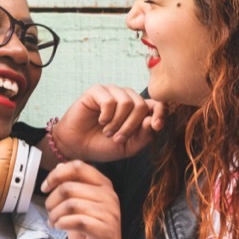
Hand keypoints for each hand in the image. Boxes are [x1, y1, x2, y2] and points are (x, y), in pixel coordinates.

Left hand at [41, 160, 122, 238]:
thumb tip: (59, 167)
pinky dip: (63, 223)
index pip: (78, 167)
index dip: (56, 175)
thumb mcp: (82, 203)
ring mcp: (109, 213)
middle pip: (69, 188)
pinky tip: (60, 227)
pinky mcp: (105, 229)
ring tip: (53, 221)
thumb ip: (73, 184)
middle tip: (49, 211)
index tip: (45, 187)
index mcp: (104, 184)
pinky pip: (78, 221)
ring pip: (70, 204)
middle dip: (52, 201)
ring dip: (55, 214)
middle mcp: (109, 195)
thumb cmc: (91, 229)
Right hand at [50, 85, 165, 162]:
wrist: (77, 146)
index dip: (161, 113)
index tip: (156, 126)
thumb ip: (144, 136)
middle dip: (131, 126)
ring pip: (127, 102)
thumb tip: (153, 120)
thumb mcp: (129, 147)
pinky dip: (106, 115)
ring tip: (108, 132)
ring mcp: (112, 92)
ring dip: (117, 122)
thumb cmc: (103, 145)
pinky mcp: (97, 91)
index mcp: (138, 110)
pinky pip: (109, 100)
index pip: (157, 104)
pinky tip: (101, 122)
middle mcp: (127, 98)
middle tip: (118, 138)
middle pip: (141, 105)